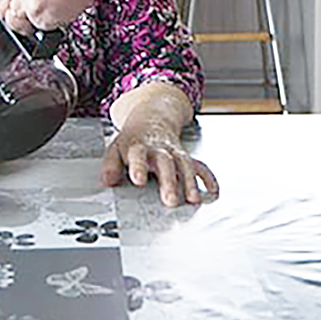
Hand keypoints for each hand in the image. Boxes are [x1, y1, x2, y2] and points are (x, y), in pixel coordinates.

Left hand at [102, 121, 217, 207]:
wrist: (152, 118)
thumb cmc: (133, 140)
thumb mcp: (116, 148)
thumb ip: (111, 166)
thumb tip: (108, 181)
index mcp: (139, 146)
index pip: (138, 155)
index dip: (139, 167)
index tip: (139, 180)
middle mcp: (159, 149)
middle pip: (165, 163)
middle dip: (169, 182)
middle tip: (170, 201)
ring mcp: (174, 152)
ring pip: (184, 165)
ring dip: (190, 182)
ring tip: (192, 199)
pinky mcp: (185, 156)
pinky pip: (199, 165)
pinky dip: (207, 176)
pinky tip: (212, 190)